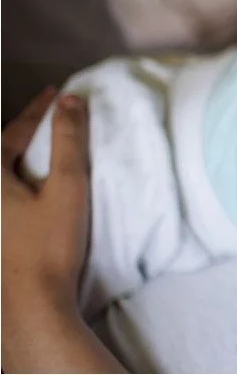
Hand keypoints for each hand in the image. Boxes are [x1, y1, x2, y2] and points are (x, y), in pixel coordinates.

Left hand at [2, 89, 90, 313]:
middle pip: (1, 153)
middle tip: (45, 117)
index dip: (39, 111)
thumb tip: (70, 100)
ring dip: (14, 157)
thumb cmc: (48, 245)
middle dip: (22, 132)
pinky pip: (2, 196)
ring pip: (0, 177)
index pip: (15, 133)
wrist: (30, 304)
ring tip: (34, 148)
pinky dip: (14, 181)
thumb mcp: (67, 188)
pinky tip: (25, 190)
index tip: (58, 93)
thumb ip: (69, 142)